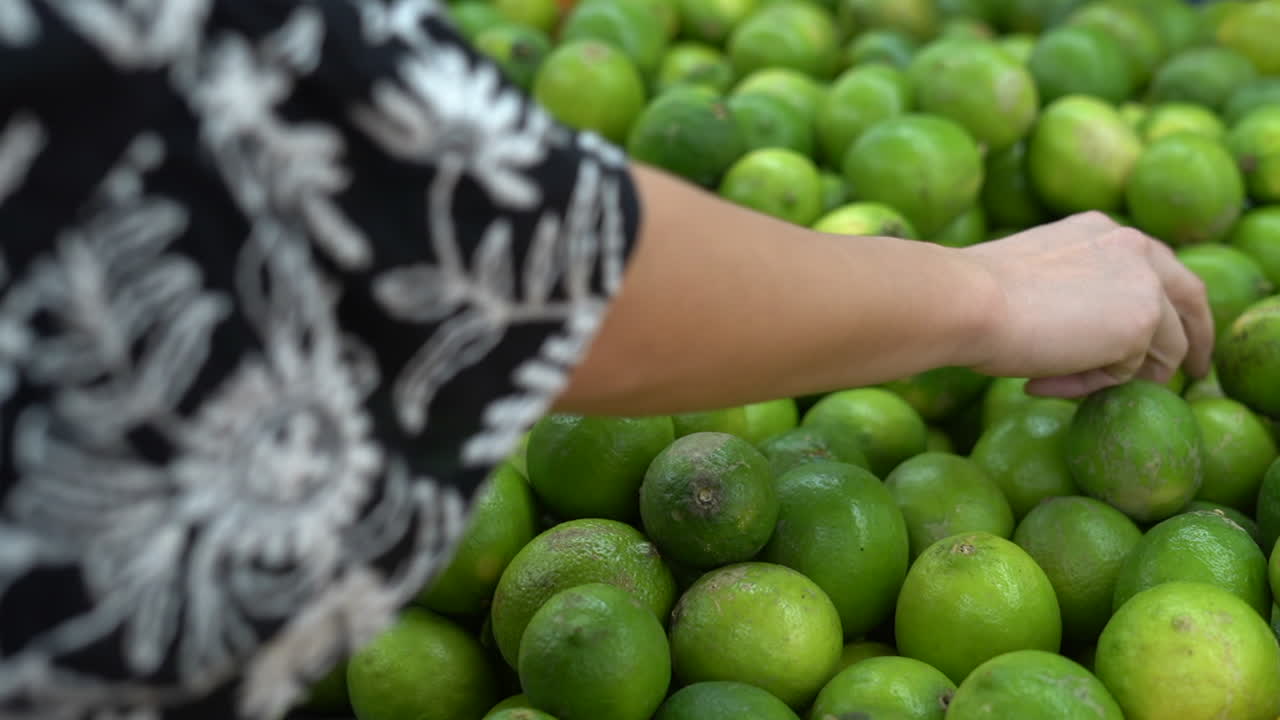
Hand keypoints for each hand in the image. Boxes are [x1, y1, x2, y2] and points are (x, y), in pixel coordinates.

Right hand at [962, 212, 1213, 397]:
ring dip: (1113, 376)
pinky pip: (1129, 375)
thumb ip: (1072, 289)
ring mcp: (1145, 284)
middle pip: (1190, 299)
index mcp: (1103, 230)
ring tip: (1052, 381)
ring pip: (1163, 349)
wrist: (966, 300)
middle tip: (1195, 372)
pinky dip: (1088, 387)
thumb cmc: (973, 295)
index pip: (1156, 268)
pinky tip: (1041, 381)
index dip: (1166, 305)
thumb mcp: (1034, 276)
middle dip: (1195, 340)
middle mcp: (1134, 246)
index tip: (1164, 334)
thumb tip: (1082, 332)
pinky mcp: (1142, 323)